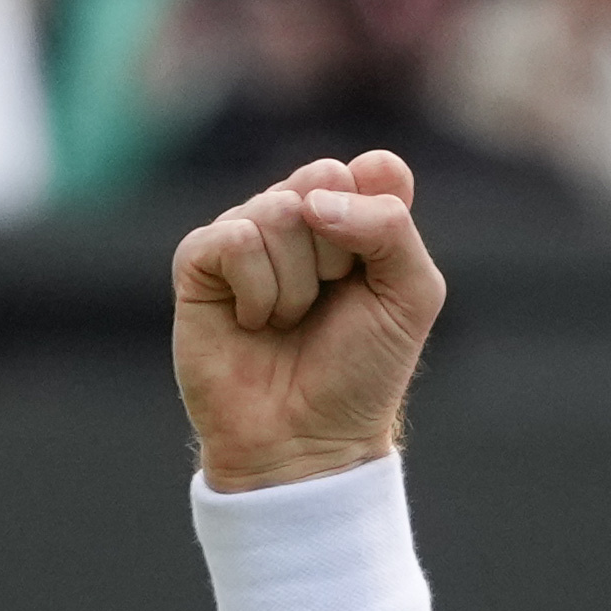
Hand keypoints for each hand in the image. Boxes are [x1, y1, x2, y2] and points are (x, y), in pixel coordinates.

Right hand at [170, 153, 450, 493]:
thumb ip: (391, 225)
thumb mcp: (411, 295)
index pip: (372, 169)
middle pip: (322, 179)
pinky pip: (233, 239)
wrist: (304, 441)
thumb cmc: (360, 372)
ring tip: (288, 321)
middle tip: (329, 301)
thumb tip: (312, 203)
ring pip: (278, 211)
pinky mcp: (199, 262)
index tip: (371, 276)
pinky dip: (255, 291)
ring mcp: (245, 235)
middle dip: (337, 252)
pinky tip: (252, 322)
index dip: (377, 220)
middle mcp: (297, 216)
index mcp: (352, 214)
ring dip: (296, 284)